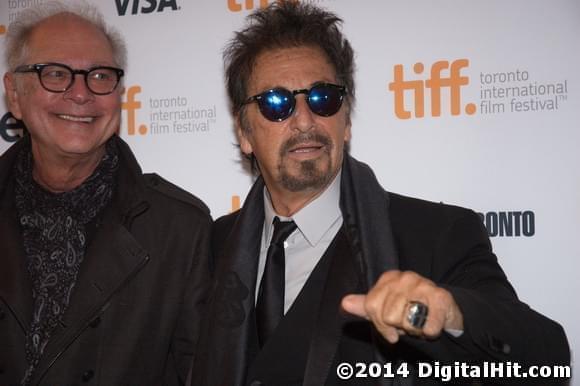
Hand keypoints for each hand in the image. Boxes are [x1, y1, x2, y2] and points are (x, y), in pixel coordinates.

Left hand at [341, 270, 462, 343]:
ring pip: (406, 322)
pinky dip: (429, 332)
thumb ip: (365, 306)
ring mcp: (424, 285)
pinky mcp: (441, 297)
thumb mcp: (385, 307)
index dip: (380, 324)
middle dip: (399, 326)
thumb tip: (345, 303)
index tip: (390, 327)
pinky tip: (432, 325)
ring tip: (419, 322)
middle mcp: (405, 277)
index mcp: (389, 278)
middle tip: (408, 322)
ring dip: (414, 330)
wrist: (445, 311)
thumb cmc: (412, 309)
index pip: (371, 306)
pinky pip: (427, 327)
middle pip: (388, 316)